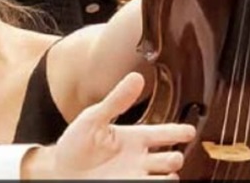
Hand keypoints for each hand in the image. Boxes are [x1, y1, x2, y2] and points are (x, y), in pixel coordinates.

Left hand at [23, 72, 192, 178]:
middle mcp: (139, 159)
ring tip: (169, 174)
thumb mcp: (94, 118)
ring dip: (169, 177)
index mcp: (134, 137)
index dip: (178, 131)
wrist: (59, 171)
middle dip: (175, 158)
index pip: (163, 132)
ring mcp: (135, 176)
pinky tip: (157, 181)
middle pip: (170, 158)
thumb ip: (116, 100)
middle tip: (174, 157)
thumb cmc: (75, 144)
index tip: (190, 131)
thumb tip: (136, 77)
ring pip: (165, 178)